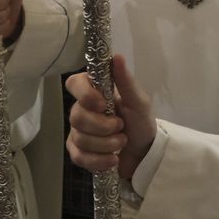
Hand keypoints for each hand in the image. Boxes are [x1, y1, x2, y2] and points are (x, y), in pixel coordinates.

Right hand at [66, 54, 154, 180]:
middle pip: (76, 116)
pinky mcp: (79, 152)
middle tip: (121, 127)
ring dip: (106, 144)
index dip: (84, 95)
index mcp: (95, 91)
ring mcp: (78, 131)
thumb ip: (126, 82)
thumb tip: (117, 57)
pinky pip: (78, 157)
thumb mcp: (139, 102)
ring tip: (122, 143)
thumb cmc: (141, 122)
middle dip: (103, 127)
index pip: (74, 83)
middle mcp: (82, 109)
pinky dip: (98, 161)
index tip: (103, 104)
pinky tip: (113, 159)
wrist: (144, 153)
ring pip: (79, 138)